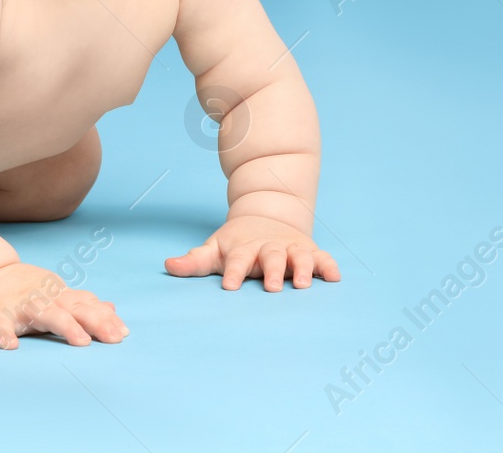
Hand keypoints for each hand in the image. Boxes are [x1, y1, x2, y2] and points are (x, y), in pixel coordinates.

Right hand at [0, 262, 128, 349]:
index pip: (85, 305)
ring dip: (64, 325)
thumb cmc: (23, 291)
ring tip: (80, 341)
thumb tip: (112, 309)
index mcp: (57, 295)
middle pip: (72, 309)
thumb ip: (82, 303)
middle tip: (113, 339)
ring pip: (43, 314)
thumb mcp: (55, 293)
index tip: (124, 333)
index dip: (104, 318)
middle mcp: (42, 298)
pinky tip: (11, 346)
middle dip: (94, 322)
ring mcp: (18, 306)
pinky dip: (4, 335)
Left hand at [164, 215, 340, 289]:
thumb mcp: (214, 249)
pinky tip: (334, 278)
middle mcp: (269, 248)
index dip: (233, 272)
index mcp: (244, 249)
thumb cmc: (236, 243)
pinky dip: (328, 266)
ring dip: (302, 269)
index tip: (229, 286)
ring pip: (298, 257)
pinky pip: (322, 258)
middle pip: (270, 258)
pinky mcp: (310, 251)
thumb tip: (168, 265)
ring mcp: (291, 249)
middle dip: (271, 272)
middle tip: (270, 287)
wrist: (266, 216)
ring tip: (303, 284)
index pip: (237, 260)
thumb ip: (194, 261)